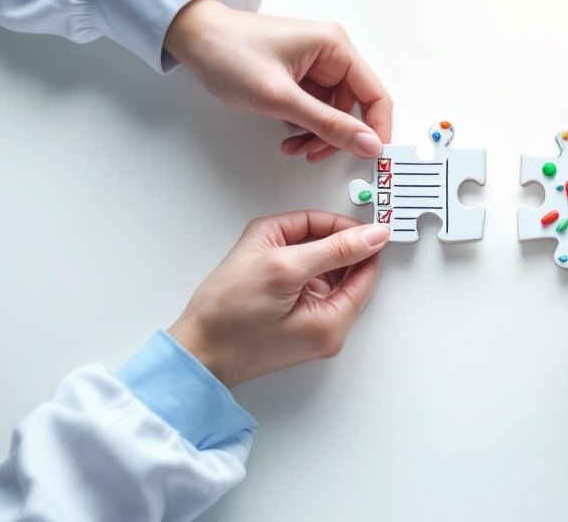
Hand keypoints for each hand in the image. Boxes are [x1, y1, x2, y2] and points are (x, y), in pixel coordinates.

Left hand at [165, 0, 392, 162]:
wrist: (193, 39)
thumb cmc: (229, 53)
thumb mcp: (281, 98)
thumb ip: (328, 124)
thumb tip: (367, 143)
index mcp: (335, 47)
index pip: (376, 95)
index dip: (377, 129)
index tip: (370, 156)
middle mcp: (331, 53)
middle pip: (355, 108)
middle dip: (337, 136)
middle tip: (315, 154)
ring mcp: (316, 65)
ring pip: (335, 113)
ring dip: (319, 135)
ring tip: (295, 147)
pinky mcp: (301, 76)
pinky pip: (317, 110)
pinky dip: (306, 127)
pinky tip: (289, 136)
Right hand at [168, 211, 389, 386]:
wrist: (195, 350)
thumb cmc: (226, 315)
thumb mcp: (283, 266)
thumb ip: (334, 248)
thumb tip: (373, 235)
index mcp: (334, 322)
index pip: (365, 269)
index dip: (357, 238)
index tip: (346, 218)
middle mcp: (331, 330)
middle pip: (348, 272)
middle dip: (329, 244)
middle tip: (297, 230)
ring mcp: (314, 331)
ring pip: (328, 276)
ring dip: (311, 253)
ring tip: (274, 248)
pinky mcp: (297, 327)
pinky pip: (310, 288)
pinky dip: (298, 269)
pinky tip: (272, 263)